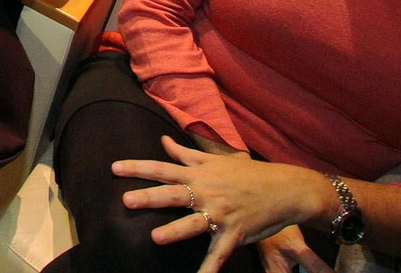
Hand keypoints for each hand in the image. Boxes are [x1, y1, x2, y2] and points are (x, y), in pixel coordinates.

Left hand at [114, 136, 334, 271]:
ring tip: (156, 238)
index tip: (115, 168)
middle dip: (149, 197)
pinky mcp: (234, 233)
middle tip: (126, 200)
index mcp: (199, 174)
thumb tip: (163, 141)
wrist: (285, 189)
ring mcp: (220, 214)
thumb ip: (186, 153)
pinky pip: (219, 254)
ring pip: (194, 224)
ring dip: (176, 231)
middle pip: (173, 194)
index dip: (138, 168)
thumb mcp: (215, 160)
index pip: (163, 168)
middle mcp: (206, 193)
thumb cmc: (248, 174)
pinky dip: (210, 269)